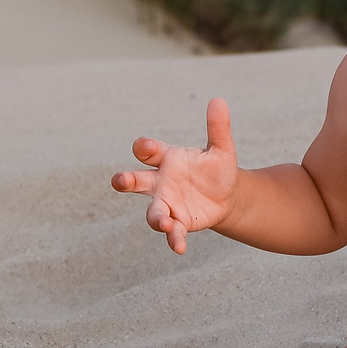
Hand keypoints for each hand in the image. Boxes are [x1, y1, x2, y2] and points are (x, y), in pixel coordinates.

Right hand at [111, 97, 240, 253]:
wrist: (227, 196)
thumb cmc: (218, 168)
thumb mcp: (222, 148)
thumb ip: (218, 128)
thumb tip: (218, 100)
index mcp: (168, 159)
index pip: (149, 151)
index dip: (145, 148)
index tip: (146, 147)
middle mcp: (160, 181)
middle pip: (136, 180)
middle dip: (125, 180)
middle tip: (119, 180)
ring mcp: (166, 203)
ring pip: (152, 211)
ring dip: (155, 217)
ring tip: (164, 222)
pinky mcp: (177, 221)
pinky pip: (171, 231)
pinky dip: (173, 238)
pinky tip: (179, 247)